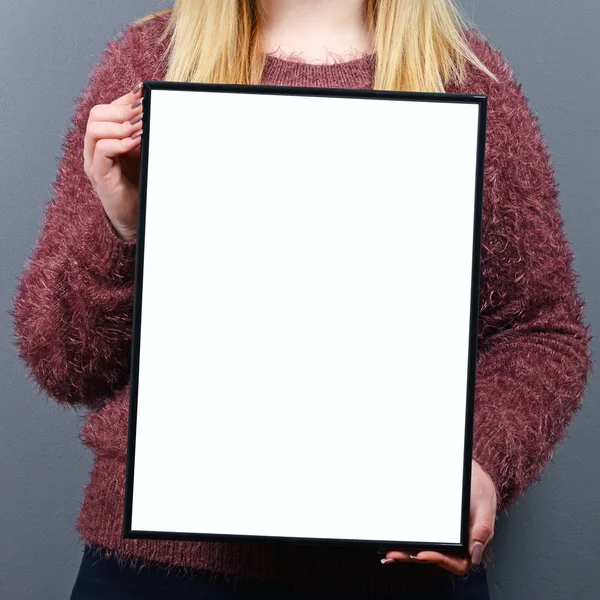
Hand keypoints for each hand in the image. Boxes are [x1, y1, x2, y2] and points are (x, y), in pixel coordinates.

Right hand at [83, 81, 144, 241]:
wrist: (137, 217)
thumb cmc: (142, 186)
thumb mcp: (145, 154)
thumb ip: (146, 135)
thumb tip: (158, 111)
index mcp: (106, 139)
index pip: (108, 109)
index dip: (125, 99)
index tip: (144, 91)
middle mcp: (95, 148)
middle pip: (97, 114)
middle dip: (122, 109)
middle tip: (144, 110)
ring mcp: (94, 161)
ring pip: (95, 128)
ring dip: (121, 124)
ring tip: (141, 126)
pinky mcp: (98, 175)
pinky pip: (101, 151)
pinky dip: (119, 143)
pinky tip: (136, 142)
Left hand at [378, 459, 497, 574]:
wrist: (470, 471)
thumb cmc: (479, 487)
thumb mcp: (484, 505)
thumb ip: (483, 529)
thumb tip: (474, 554)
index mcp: (470, 542)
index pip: (456, 562)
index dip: (440, 560)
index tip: (423, 554)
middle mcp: (455, 542)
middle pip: (434, 557)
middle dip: (414, 556)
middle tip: (396, 554)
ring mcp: (442, 534)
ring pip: (424, 548)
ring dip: (406, 552)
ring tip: (390, 552)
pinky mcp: (431, 524)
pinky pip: (419, 534)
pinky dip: (406, 539)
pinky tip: (392, 542)